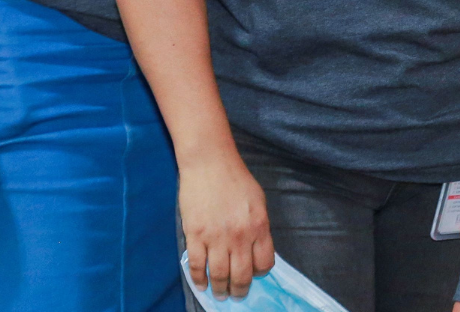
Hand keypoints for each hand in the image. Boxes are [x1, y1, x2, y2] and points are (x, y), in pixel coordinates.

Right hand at [179, 149, 274, 299]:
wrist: (209, 163)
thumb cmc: (236, 178)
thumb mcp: (258, 201)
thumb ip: (258, 226)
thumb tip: (256, 250)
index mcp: (259, 226)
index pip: (264, 263)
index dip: (259, 273)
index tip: (254, 275)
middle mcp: (240, 236)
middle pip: (242, 275)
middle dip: (240, 290)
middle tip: (236, 295)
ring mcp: (217, 237)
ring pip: (219, 275)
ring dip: (220, 290)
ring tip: (220, 295)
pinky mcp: (195, 236)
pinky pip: (197, 266)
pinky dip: (199, 280)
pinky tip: (202, 284)